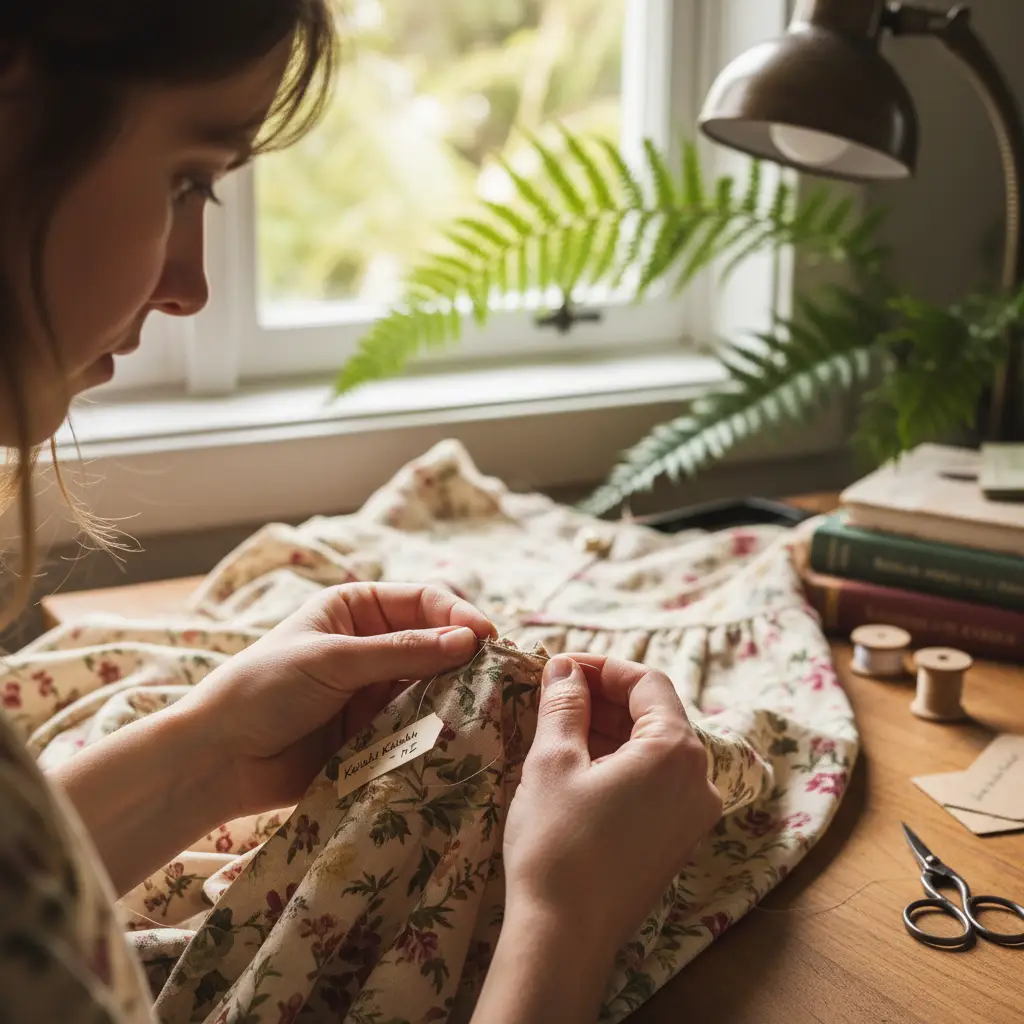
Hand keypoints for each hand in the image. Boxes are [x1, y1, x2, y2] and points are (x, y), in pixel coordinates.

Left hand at [176, 583, 494, 818]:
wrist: (219, 758)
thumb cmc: (264, 689)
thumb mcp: (334, 659)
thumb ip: (402, 652)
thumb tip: (469, 640)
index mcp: (356, 609)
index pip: (423, 602)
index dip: (457, 615)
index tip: (485, 638)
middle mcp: (371, 646)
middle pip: (435, 643)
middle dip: (463, 658)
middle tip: (495, 676)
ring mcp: (375, 691)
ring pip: (433, 686)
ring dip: (454, 695)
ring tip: (480, 707)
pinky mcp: (376, 733)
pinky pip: (418, 725)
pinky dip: (437, 728)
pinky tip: (455, 735)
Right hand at [504, 654, 721, 965]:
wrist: (564, 937)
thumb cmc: (558, 843)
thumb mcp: (553, 761)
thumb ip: (564, 704)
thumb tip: (565, 668)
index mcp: (677, 751)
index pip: (647, 682)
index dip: (602, 666)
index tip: (560, 666)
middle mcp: (699, 780)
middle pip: (655, 713)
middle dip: (604, 697)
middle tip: (553, 692)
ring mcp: (693, 814)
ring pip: (654, 748)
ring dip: (610, 728)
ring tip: (559, 724)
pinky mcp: (677, 839)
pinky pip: (655, 781)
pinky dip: (621, 761)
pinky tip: (580, 762)